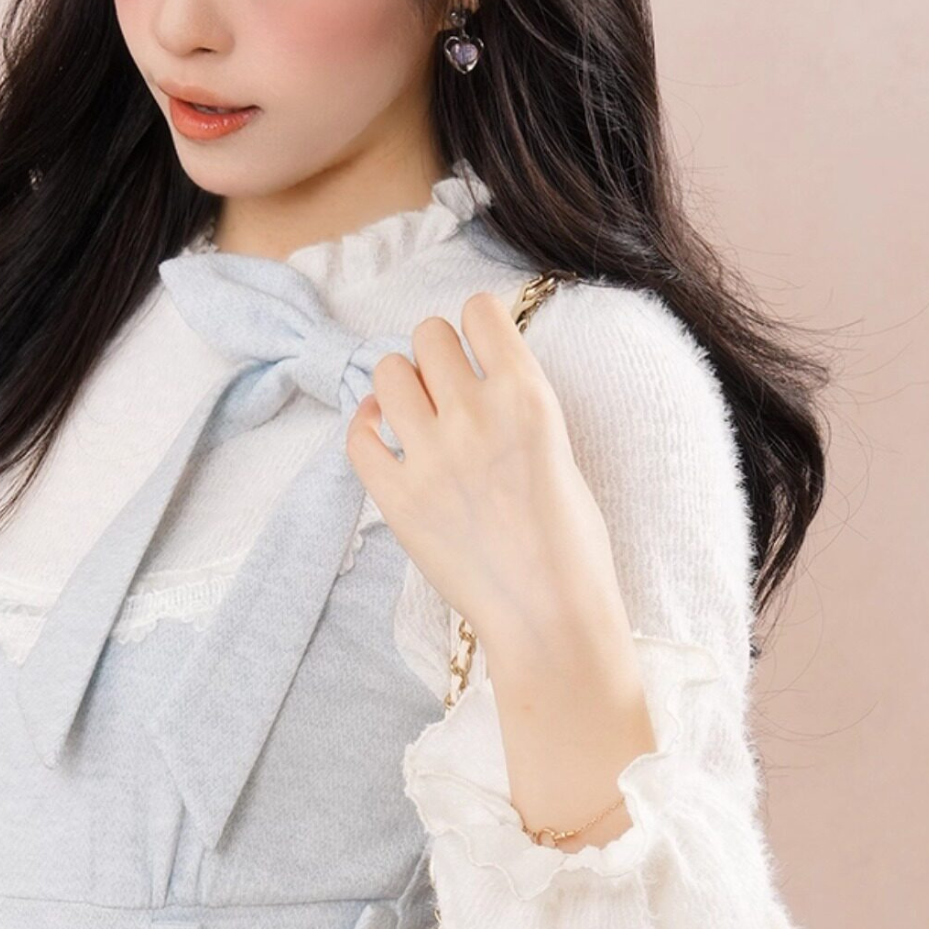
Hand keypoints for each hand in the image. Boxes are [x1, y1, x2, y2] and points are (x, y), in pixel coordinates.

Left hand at [346, 289, 654, 848]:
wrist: (550, 617)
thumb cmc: (571, 543)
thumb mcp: (561, 451)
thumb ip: (517, 407)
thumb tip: (474, 379)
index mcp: (528, 396)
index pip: (480, 311)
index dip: (475, 323)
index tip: (476, 346)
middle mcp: (476, 414)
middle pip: (428, 335)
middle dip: (435, 354)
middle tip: (445, 387)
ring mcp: (430, 456)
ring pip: (387, 372)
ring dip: (400, 384)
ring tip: (415, 413)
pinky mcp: (396, 498)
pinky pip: (357, 434)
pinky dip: (366, 428)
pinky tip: (385, 439)